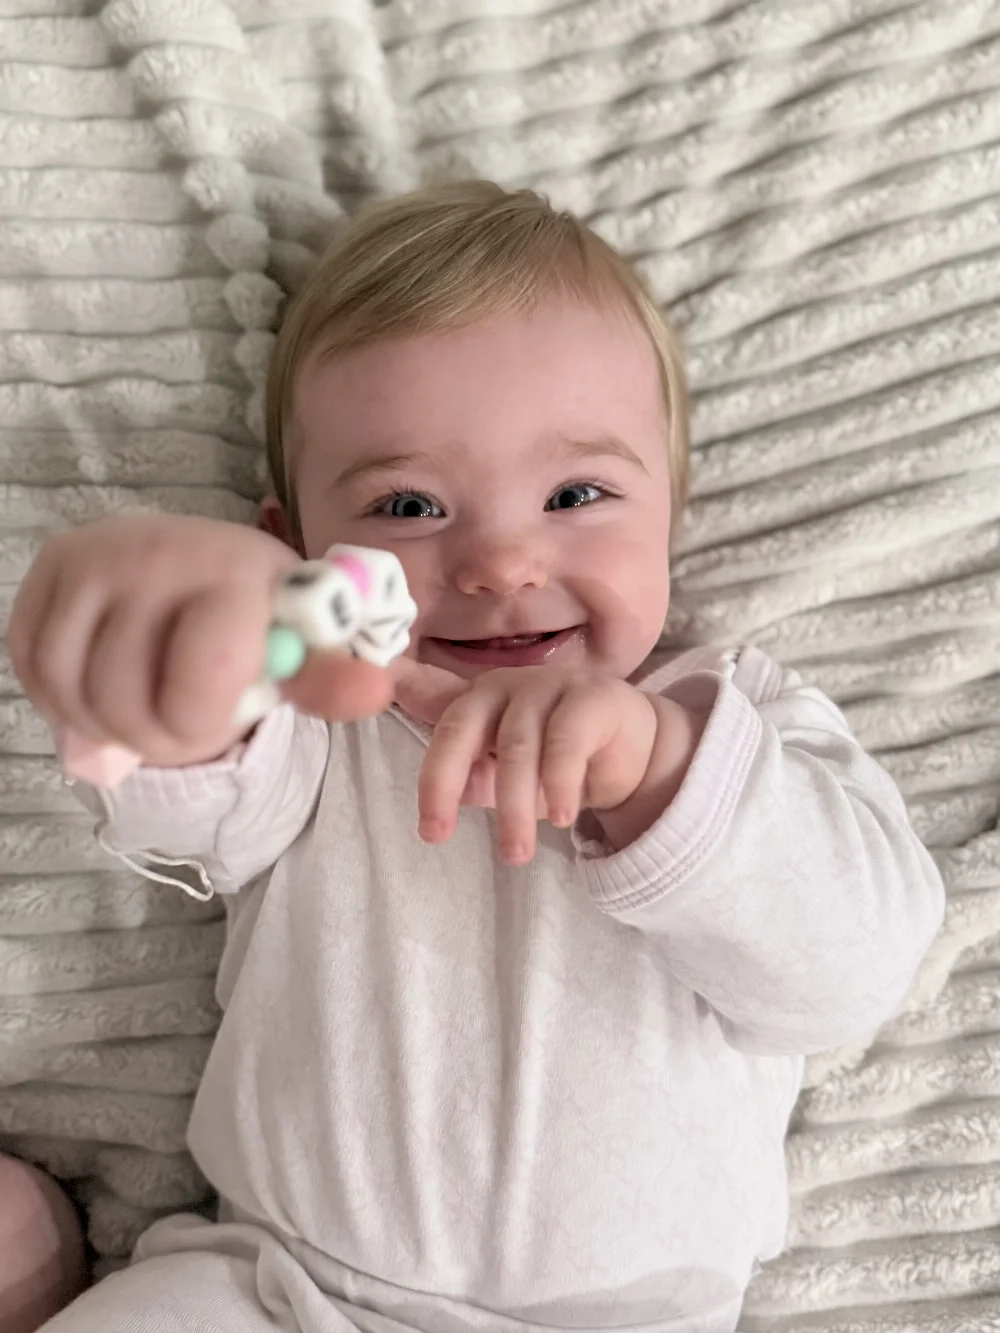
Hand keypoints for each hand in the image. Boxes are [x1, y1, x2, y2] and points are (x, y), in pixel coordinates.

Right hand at [7, 514, 392, 769]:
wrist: (199, 565)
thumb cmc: (260, 617)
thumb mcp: (302, 648)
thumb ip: (329, 677)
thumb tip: (374, 691)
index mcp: (234, 569)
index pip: (203, 680)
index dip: (206, 724)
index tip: (226, 711)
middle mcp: (156, 551)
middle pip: (127, 702)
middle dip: (158, 738)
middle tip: (184, 720)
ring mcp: (92, 559)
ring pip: (74, 694)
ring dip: (110, 726)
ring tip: (149, 705)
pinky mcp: (46, 575)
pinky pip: (35, 672)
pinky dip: (66, 702)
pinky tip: (105, 687)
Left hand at [393, 661, 660, 864]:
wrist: (636, 750)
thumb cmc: (558, 762)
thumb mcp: (507, 779)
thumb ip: (473, 781)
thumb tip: (448, 794)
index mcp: (475, 701)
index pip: (430, 711)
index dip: (401, 710)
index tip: (364, 717)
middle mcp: (504, 686)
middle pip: (461, 728)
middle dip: (442, 782)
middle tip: (435, 834)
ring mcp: (548, 685)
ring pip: (516, 747)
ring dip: (513, 807)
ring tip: (516, 853)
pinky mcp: (592, 696)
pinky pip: (565, 742)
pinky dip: (559, 785)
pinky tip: (561, 818)